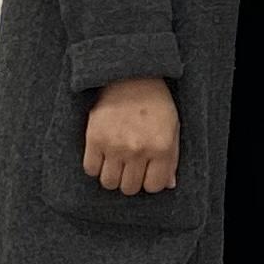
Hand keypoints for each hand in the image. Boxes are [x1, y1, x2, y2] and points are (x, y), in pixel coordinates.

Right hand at [82, 76, 180, 195]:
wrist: (130, 75)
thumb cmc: (155, 103)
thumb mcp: (173, 128)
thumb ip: (171, 160)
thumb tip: (168, 185)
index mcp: (162, 147)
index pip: (154, 187)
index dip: (150, 181)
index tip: (147, 171)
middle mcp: (138, 150)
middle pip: (130, 188)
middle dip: (131, 180)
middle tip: (130, 165)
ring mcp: (115, 145)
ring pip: (109, 182)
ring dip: (112, 175)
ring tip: (116, 161)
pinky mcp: (94, 138)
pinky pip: (90, 169)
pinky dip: (95, 166)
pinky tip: (103, 154)